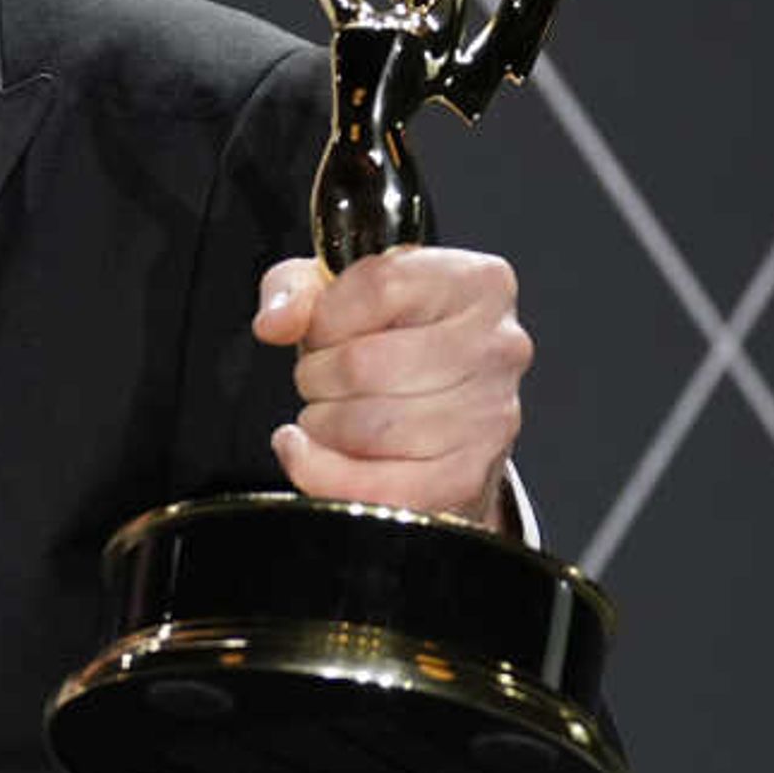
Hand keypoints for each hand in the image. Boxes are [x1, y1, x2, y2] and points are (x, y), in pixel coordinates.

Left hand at [252, 246, 528, 526]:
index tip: (322, 331)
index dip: (327, 316)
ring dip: (323, 425)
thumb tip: (276, 322)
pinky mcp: (470, 475)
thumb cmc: (388, 340)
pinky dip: (326, 476)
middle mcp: (497, 346)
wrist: (436, 409)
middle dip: (317, 377)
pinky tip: (310, 454)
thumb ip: (293, 290)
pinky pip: (381, 489)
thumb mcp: (335, 292)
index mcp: (476, 283)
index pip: (380, 287)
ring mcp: (491, 415)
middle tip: (321, 380)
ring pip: (369, 428)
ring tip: (329, 413)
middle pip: (365, 364)